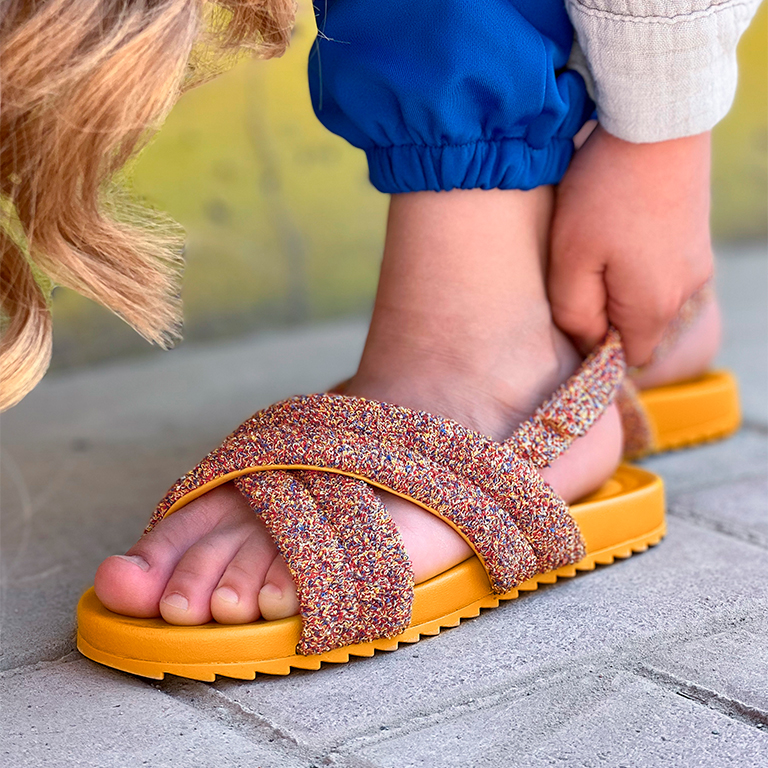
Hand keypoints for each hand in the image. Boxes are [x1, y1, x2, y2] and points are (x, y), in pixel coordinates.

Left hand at [548, 124, 713, 366]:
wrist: (656, 121)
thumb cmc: (603, 193)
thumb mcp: (570, 259)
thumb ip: (575, 314)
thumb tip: (588, 342)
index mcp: (653, 307)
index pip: (625, 357)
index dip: (594, 343)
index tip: (573, 307)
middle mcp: (685, 292)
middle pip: (638, 329)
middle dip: (606, 312)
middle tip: (580, 270)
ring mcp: (696, 264)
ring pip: (649, 299)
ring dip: (620, 285)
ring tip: (599, 244)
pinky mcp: (695, 239)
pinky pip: (661, 271)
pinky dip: (637, 263)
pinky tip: (620, 229)